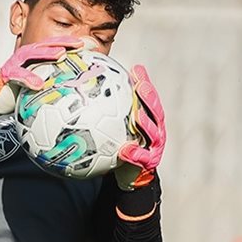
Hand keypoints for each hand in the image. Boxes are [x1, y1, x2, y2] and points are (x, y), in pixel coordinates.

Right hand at [0, 37, 78, 115]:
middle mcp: (26, 55)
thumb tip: (77, 81)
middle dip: (63, 42)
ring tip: (61, 54)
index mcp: (36, 54)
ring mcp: (16, 63)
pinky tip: (38, 84)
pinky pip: (18, 75)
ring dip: (47, 53)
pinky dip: (28, 78)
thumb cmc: (20, 89)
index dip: (70, 42)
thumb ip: (54, 77)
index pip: (55, 45)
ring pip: (33, 55)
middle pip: (46, 44)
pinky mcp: (7, 74)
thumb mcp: (40, 80)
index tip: (87, 43)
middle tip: (78, 44)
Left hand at [114, 64, 165, 189]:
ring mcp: (155, 145)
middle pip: (156, 111)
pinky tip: (125, 151)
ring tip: (137, 117)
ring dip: (146, 125)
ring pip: (154, 133)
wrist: (130, 172)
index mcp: (149, 118)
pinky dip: (135, 154)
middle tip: (140, 87)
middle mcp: (155, 129)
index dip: (144, 82)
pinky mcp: (149, 162)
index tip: (136, 69)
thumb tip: (85, 88)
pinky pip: (143, 158)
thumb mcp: (113, 126)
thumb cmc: (119, 145)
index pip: (147, 97)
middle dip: (149, 98)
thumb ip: (107, 110)